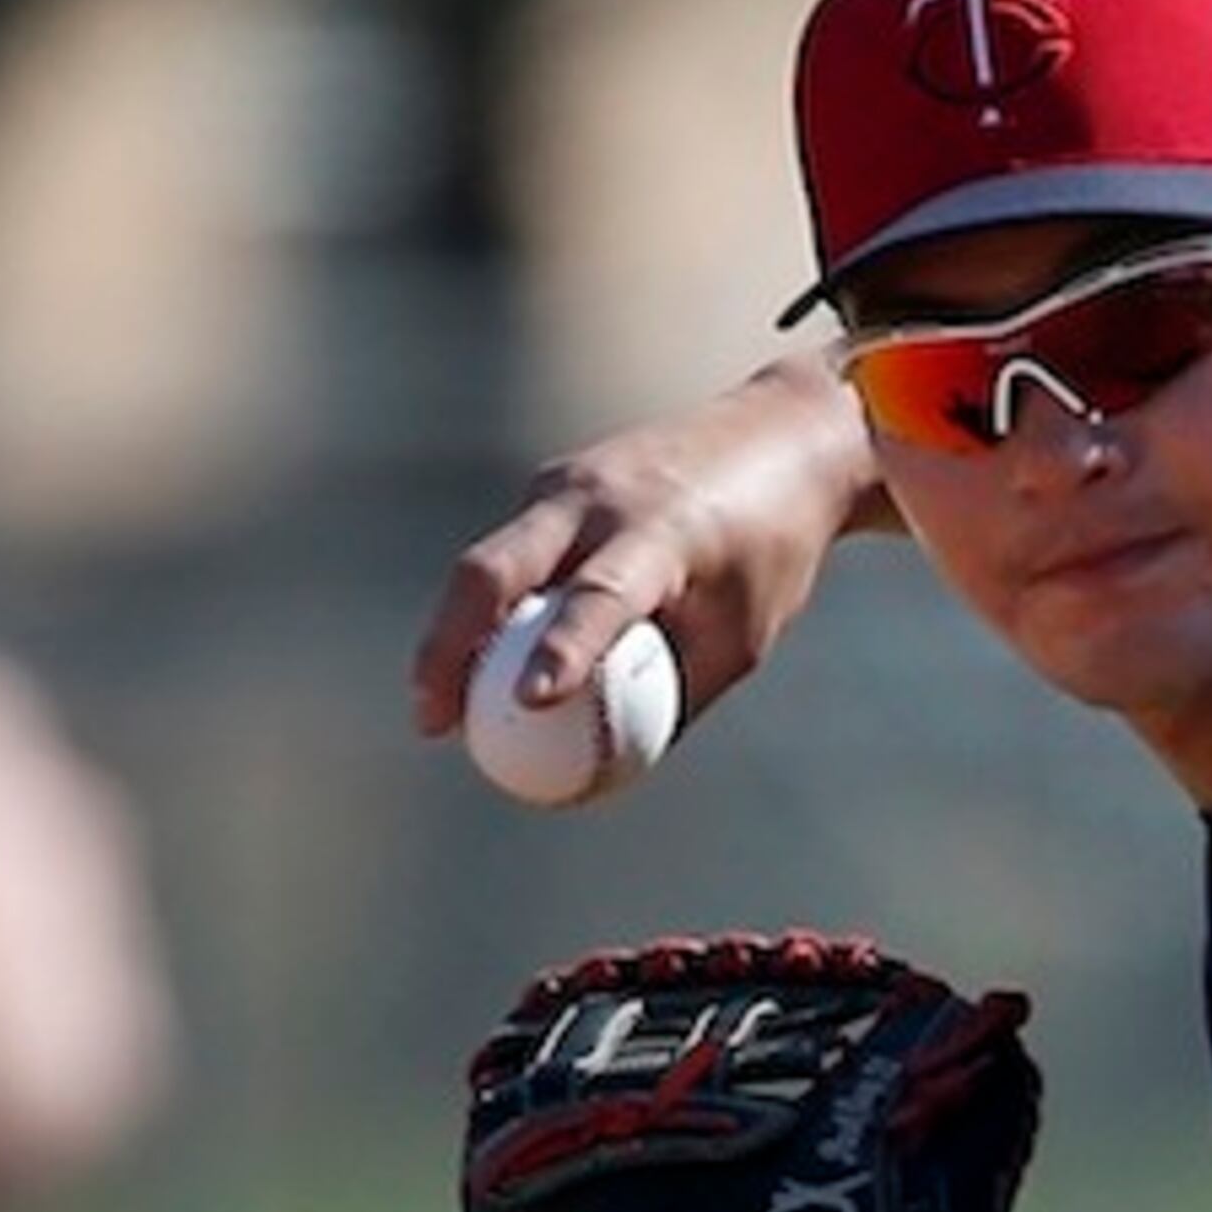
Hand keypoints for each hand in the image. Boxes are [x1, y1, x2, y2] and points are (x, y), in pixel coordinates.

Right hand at [407, 353, 888, 743]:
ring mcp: (565, 482)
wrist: (780, 436)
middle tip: (432, 722)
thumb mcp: (740, 635)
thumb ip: (669, 696)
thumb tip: (599, 775)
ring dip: (452, 637)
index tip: (528, 701)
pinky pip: (504, 558)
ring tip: (436, 712)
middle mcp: (601, 497)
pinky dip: (482, 615)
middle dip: (449, 647)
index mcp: (664, 532)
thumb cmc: (769, 555)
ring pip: (485, 563)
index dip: (563, 648)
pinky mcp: (551, 486)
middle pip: (495, 569)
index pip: (600, 594)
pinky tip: (473, 667)